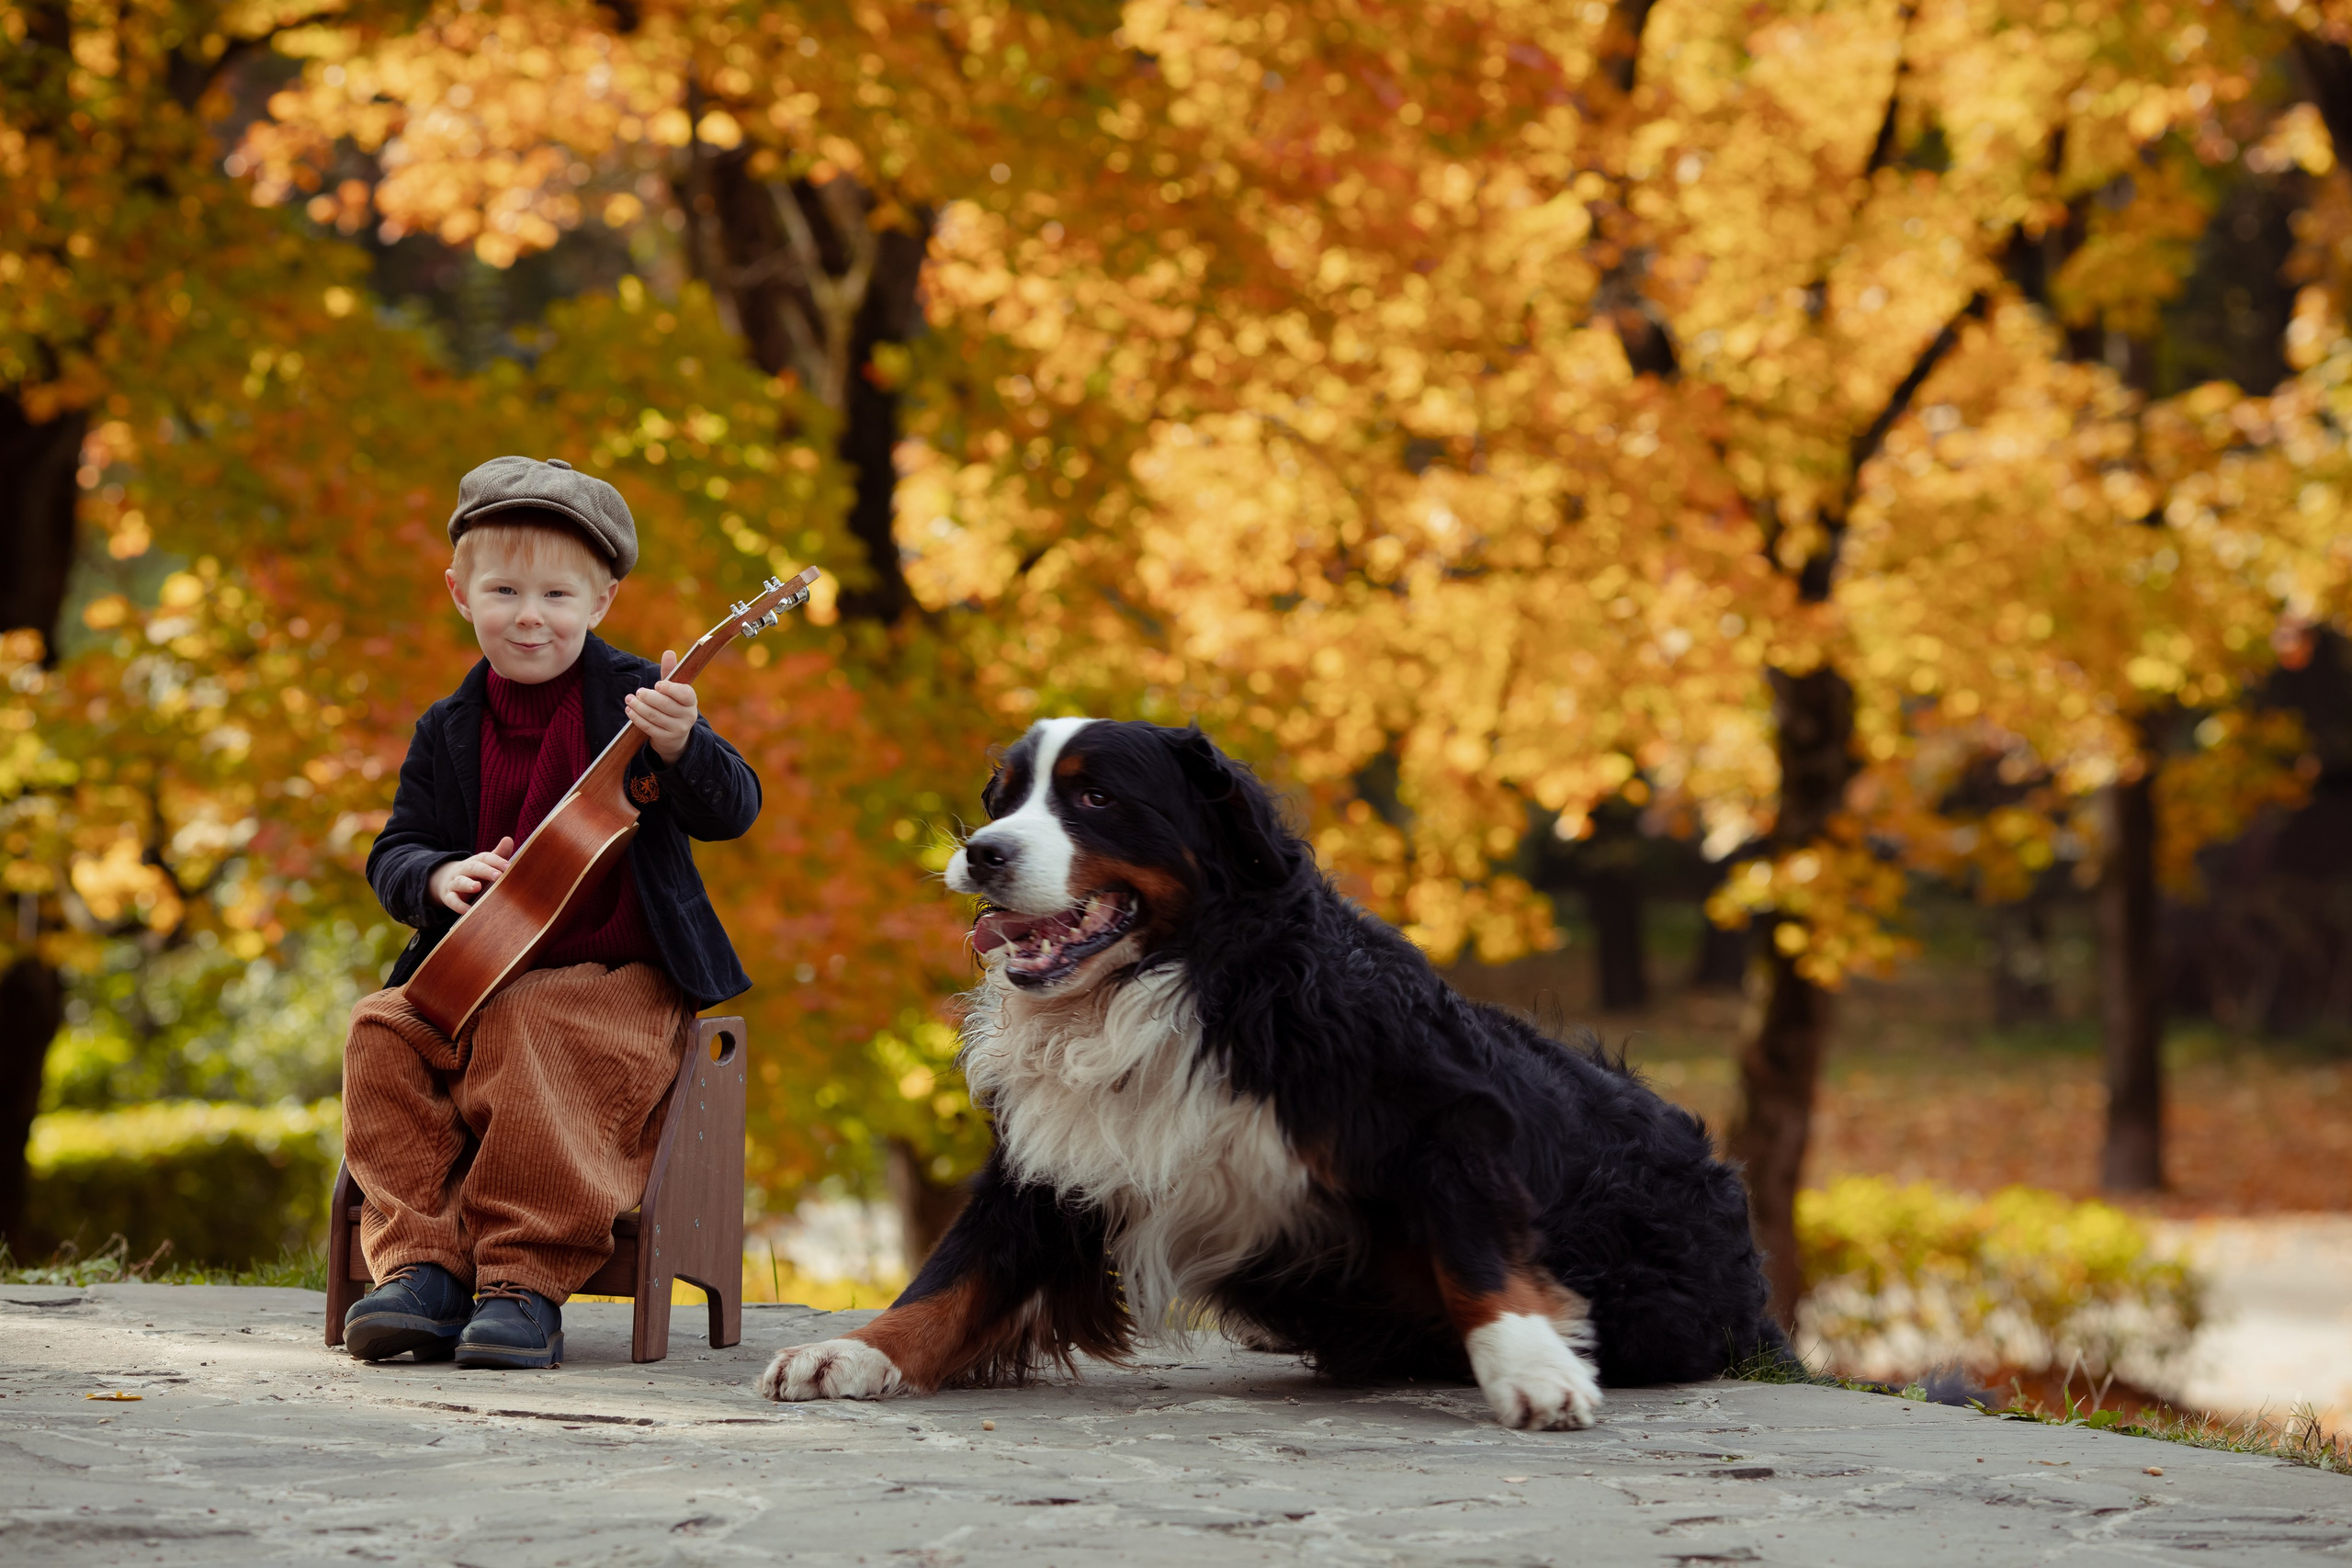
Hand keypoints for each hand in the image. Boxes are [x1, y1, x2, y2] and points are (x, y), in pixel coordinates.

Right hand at [429, 837, 514, 911]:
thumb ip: (498, 854)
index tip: (509, 867)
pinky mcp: (449, 896)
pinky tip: (468, 910)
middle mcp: (464, 869)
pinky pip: (452, 900)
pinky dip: (459, 905)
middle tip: (498, 875)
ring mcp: (455, 882)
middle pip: (473, 868)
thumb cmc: (475, 873)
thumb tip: (508, 839)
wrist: (447, 880)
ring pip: (460, 882)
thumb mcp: (485, 864)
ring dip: (468, 884)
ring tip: (477, 887)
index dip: (497, 861)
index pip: (485, 858)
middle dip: (485, 871)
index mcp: (476, 861)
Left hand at [623, 649, 697, 764]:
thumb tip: (668, 652)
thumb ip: (670, 672)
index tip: (657, 685)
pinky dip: (637, 718)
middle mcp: (688, 715)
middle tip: (638, 692)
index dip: (670, 689)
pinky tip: (630, 711)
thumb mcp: (674, 690)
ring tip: (629, 699)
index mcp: (691, 700)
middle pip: (665, 705)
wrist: (677, 735)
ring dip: (638, 707)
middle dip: (648, 697)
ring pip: (654, 716)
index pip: (684, 694)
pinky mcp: (666, 738)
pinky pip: (648, 727)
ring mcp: (678, 729)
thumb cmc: (673, 704)